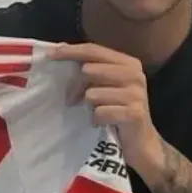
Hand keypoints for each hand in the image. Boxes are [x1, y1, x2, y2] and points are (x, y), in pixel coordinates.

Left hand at [49, 42, 163, 171]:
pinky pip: (100, 112)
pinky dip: (96, 120)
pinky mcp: (134, 113)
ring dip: (89, 107)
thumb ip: (90, 68)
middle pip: (89, 70)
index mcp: (128, 63)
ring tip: (97, 113)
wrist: (141, 142)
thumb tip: (60, 50)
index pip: (94, 50)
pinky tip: (103, 124)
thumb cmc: (118, 110)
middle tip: (74, 100)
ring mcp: (136, 94)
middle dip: (77, 87)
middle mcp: (135, 75)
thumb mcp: (107, 85)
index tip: (50, 55)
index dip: (71, 51)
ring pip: (92, 94)